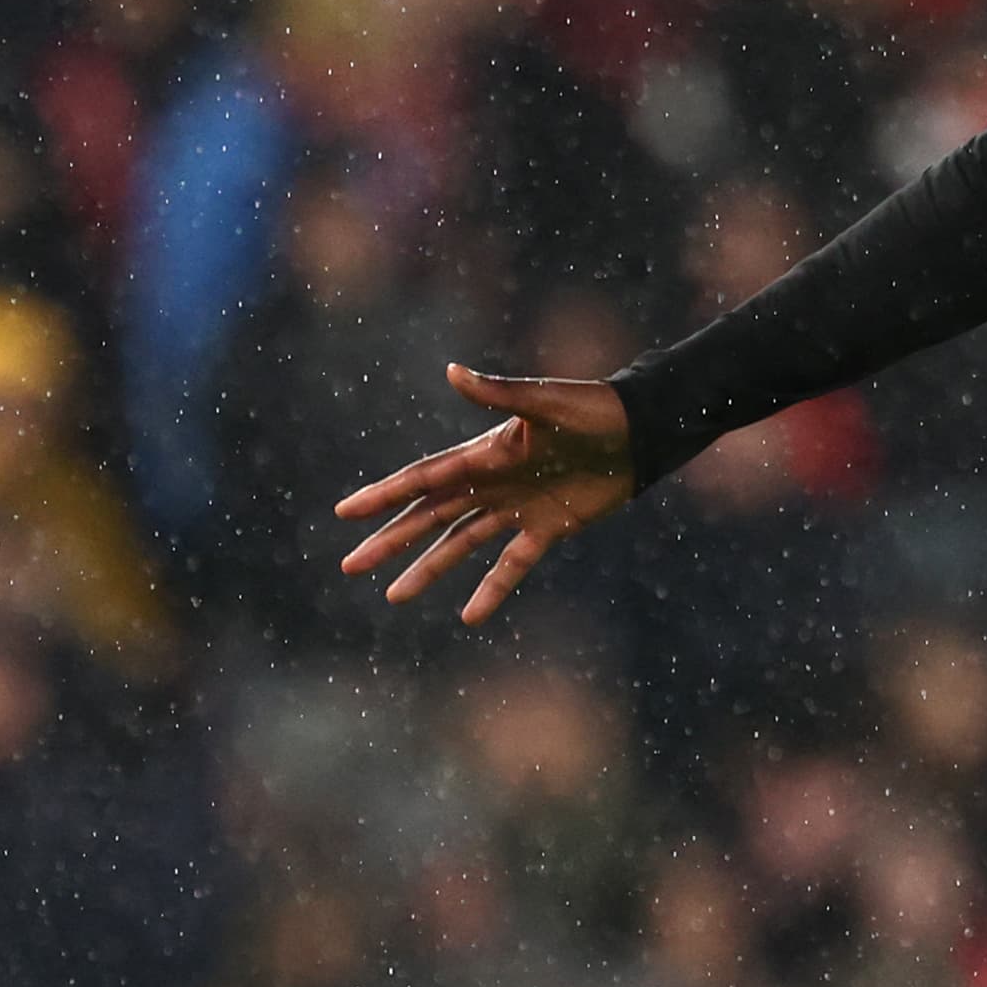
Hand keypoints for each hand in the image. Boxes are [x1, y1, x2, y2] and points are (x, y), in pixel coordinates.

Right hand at [334, 365, 635, 623]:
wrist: (641, 431)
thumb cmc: (593, 409)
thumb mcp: (545, 402)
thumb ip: (498, 394)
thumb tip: (452, 370)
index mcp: (485, 453)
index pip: (424, 479)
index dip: (385, 494)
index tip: (346, 511)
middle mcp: (493, 482)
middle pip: (430, 517)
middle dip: (391, 540)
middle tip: (351, 565)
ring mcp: (517, 507)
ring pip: (461, 543)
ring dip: (428, 569)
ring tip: (393, 595)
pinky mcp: (548, 527)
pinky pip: (513, 563)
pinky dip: (492, 589)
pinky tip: (469, 616)